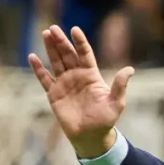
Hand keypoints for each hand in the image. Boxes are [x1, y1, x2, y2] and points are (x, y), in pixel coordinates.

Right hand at [29, 25, 133, 157]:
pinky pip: (44, 79)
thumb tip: (130, 69)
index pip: (85, 54)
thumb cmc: (106, 119)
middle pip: (68, 55)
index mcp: (92, 75)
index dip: (80, 42)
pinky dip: (38, 69)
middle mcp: (77, 76)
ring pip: (56, 62)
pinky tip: (32, 57)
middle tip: (53, 28)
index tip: (75, 29)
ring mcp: (64, 84)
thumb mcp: (116, 102)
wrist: (91, 136)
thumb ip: (120, 85)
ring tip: (45, 34)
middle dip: (61, 41)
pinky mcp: (54, 94)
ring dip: (50, 49)